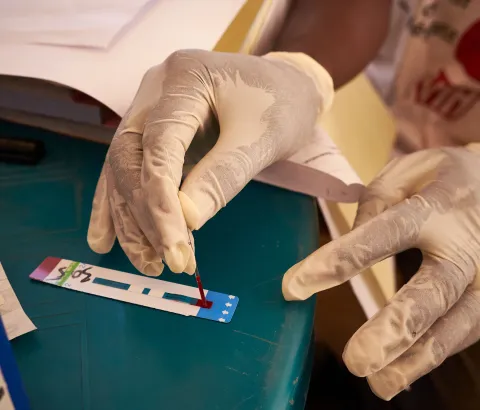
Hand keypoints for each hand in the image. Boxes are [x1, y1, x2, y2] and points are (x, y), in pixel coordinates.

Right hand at [87, 49, 332, 274]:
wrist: (287, 87)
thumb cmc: (280, 106)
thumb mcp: (260, 140)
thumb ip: (222, 177)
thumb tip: (187, 222)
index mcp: (184, 78)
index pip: (159, 146)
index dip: (161, 202)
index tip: (174, 247)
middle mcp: (155, 89)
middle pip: (130, 158)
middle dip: (144, 217)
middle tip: (164, 262)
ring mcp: (149, 107)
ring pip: (123, 168)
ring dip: (132, 219)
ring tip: (148, 263)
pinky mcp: (153, 129)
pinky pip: (129, 167)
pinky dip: (120, 205)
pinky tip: (105, 239)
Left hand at [282, 146, 479, 399]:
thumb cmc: (442, 178)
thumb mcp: (407, 173)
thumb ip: (376, 206)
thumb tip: (349, 249)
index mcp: (435, 206)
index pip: (380, 236)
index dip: (336, 262)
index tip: (294, 287)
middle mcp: (464, 246)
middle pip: (429, 294)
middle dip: (391, 331)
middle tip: (355, 361)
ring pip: (456, 325)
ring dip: (415, 359)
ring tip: (379, 383)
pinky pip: (465, 331)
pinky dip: (432, 354)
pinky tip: (403, 371)